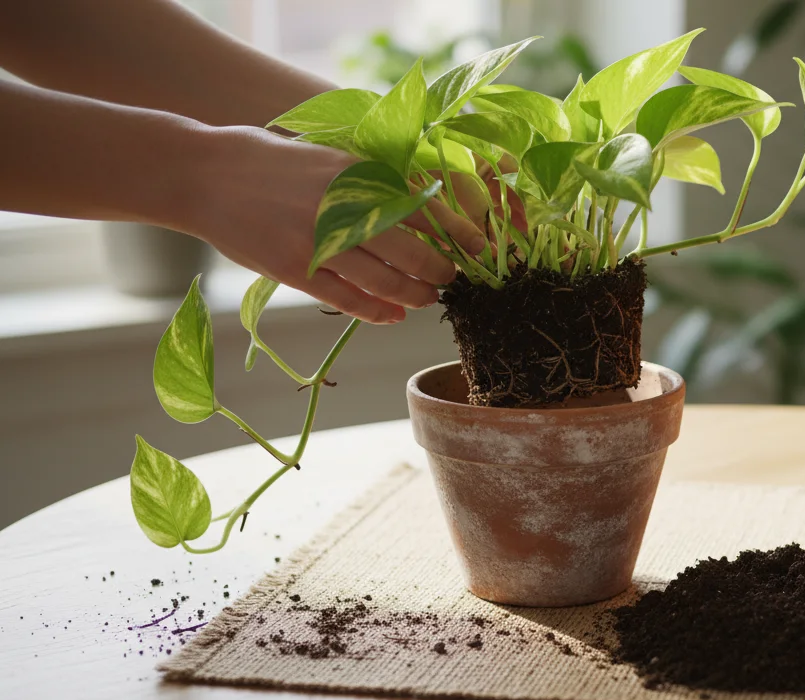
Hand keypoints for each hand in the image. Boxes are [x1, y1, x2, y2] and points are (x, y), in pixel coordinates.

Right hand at [182, 126, 487, 323]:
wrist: (204, 173)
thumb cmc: (272, 163)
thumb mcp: (329, 157)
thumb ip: (370, 183)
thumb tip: (421, 205)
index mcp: (357, 174)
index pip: (424, 207)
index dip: (457, 233)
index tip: (478, 248)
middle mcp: (343, 207)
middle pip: (414, 251)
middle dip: (441, 271)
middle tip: (452, 280)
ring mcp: (318, 241)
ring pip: (385, 281)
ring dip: (414, 296)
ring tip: (426, 299)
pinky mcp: (295, 270)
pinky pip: (348, 300)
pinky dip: (375, 311)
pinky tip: (390, 315)